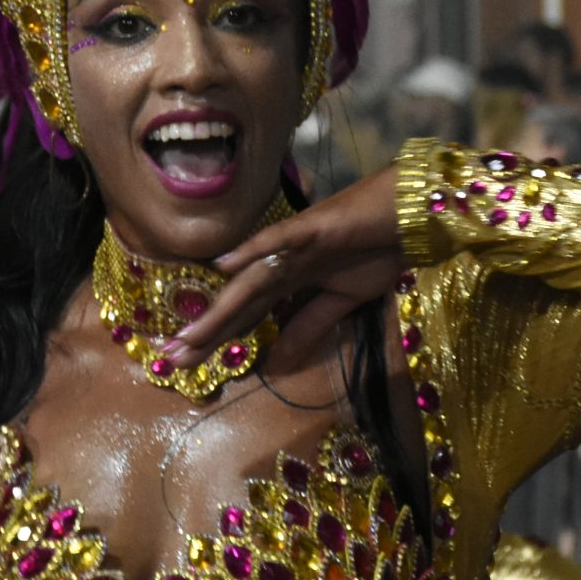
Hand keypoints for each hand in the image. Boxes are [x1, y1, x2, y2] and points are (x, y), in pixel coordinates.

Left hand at [166, 164, 403, 366]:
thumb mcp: (341, 303)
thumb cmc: (377, 250)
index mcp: (288, 281)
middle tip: (170, 360)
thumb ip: (308, 328)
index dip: (217, 339)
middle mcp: (282, 264)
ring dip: (220, 307)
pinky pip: (280, 239)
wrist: (410, 214)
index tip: (184, 364)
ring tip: (189, 335)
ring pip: (250, 280)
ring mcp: (295, 246)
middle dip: (207, 333)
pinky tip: (223, 264)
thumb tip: (276, 366)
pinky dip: (253, 250)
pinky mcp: (314, 227)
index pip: (245, 315)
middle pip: (238, 303)